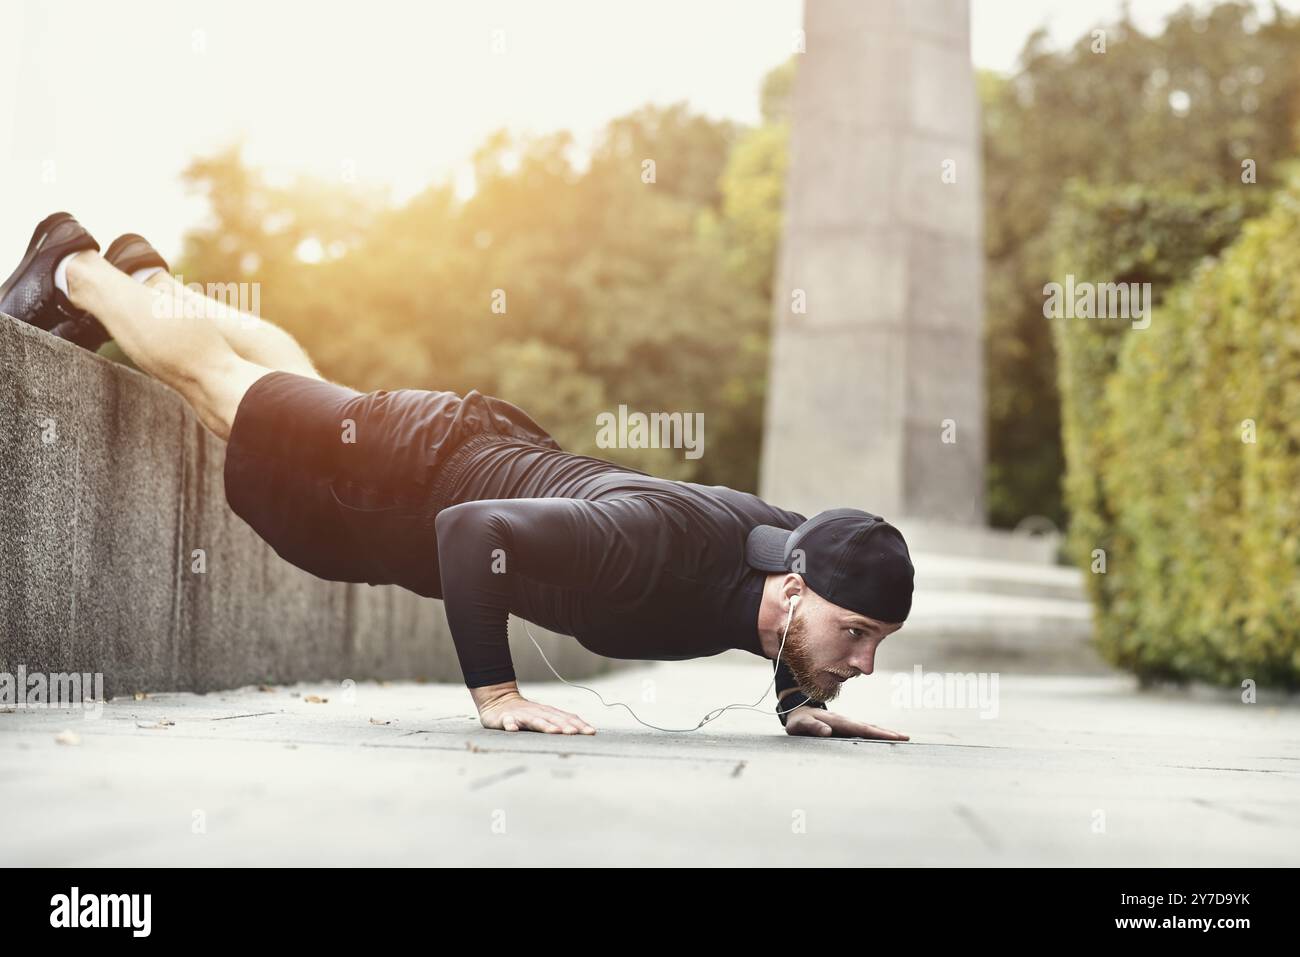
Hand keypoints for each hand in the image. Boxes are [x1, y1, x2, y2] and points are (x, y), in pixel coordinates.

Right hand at [471, 682, 595, 734]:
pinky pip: (508, 722)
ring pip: (534, 720)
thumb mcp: (544, 717)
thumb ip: (560, 723)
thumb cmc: (526, 714)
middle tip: (575, 733)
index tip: (591, 732)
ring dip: (544, 725)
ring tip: (553, 732)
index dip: (579, 725)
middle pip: (554, 719)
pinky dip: (511, 725)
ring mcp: (522, 715)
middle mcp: (537, 712)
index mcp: (549, 713)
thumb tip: (583, 732)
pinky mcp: (506, 718)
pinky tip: (513, 729)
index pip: (567, 718)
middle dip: (565, 725)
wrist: (498, 700)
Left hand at [784, 705, 908, 740]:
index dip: (876, 733)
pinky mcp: (846, 728)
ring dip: (884, 732)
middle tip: (906, 738)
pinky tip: (884, 738)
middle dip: (888, 733)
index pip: (860, 728)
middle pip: (870, 727)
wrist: (797, 710)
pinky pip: (863, 731)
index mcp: (837, 721)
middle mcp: (845, 721)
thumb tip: (828, 732)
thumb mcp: (800, 725)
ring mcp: (847, 724)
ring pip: (868, 728)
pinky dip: (875, 733)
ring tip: (901, 738)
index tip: (892, 736)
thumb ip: (812, 727)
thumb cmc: (798, 720)